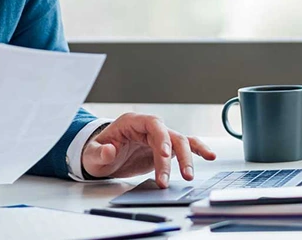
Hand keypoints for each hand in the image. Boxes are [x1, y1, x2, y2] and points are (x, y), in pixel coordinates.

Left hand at [81, 113, 216, 187]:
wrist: (101, 157)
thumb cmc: (96, 152)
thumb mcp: (91, 154)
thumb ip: (99, 152)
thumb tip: (109, 150)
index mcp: (133, 122)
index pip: (153, 125)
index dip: (162, 139)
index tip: (165, 156)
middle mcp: (149, 127)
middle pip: (170, 136)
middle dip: (174, 157)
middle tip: (168, 179)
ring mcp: (159, 138)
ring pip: (181, 141)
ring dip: (188, 158)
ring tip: (189, 176)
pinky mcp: (165, 149)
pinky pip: (184, 146)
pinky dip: (197, 150)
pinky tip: (210, 156)